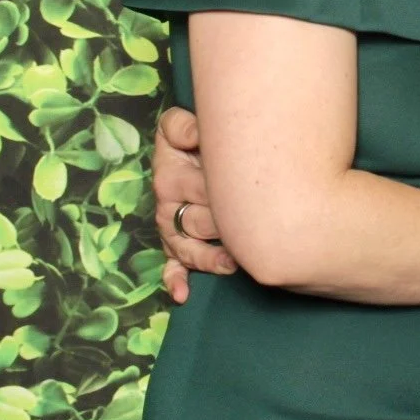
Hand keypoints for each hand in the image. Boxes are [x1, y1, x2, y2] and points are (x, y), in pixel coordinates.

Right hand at [153, 107, 237, 301]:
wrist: (197, 150)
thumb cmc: (197, 138)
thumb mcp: (182, 125)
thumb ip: (184, 126)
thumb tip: (196, 135)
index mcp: (171, 173)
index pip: (196, 187)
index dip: (216, 190)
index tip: (240, 191)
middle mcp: (168, 202)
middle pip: (199, 221)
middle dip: (224, 226)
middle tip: (250, 226)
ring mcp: (171, 226)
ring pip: (189, 248)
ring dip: (210, 258)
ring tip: (235, 261)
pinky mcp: (175, 246)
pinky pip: (171, 266)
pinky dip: (176, 281)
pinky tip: (183, 294)